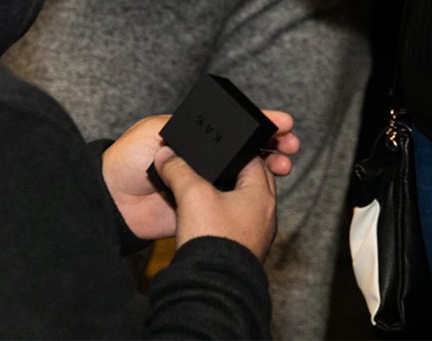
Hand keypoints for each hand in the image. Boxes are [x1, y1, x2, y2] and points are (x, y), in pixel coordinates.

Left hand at [104, 110, 298, 241]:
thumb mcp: (157, 130)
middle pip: (246, 147)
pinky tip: (270, 186)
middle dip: (272, 143)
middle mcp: (205, 156)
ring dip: (269, 165)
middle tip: (290, 144)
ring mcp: (208, 180)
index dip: (259, 122)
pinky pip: (235, 197)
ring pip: (247, 171)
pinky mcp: (206, 204)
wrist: (112, 199)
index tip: (282, 123)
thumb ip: (187, 126)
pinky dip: (256, 191)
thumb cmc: (127, 159)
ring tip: (285, 164)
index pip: (233, 125)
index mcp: (195, 134)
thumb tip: (218, 120)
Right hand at [160, 144, 281, 257]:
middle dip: (233, 170)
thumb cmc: (211, 238)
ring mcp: (257, 234)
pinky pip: (237, 223)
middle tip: (213, 164)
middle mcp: (265, 214)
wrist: (212, 286)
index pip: (253, 158)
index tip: (217, 145)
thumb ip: (178, 169)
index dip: (234, 149)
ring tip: (205, 188)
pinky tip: (205, 216)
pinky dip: (223, 214)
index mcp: (260, 194)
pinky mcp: (244, 249)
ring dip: (228, 194)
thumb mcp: (191, 194)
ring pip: (244, 203)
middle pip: (251, 180)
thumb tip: (165, 155)